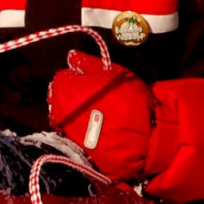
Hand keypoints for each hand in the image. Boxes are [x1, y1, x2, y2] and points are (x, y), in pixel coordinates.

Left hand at [47, 51, 154, 182]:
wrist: (144, 140)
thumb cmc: (130, 102)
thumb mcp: (114, 73)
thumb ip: (88, 63)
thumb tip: (72, 55)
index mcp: (66, 89)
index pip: (63, 77)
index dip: (78, 76)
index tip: (91, 80)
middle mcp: (59, 110)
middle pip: (59, 96)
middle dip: (73, 94)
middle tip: (95, 97)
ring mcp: (64, 130)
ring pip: (63, 115)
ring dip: (75, 112)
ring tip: (96, 114)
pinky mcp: (73, 148)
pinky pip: (70, 133)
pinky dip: (79, 129)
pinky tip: (96, 129)